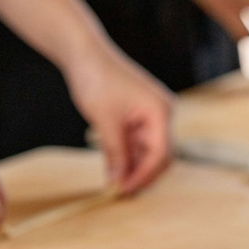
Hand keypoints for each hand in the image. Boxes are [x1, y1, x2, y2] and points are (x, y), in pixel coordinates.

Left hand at [65, 45, 173, 194]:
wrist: (86, 54)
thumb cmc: (97, 81)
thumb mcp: (105, 122)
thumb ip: (115, 154)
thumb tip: (118, 184)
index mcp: (161, 112)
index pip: (160, 154)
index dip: (143, 176)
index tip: (122, 191)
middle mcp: (163, 113)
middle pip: (160, 155)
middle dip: (142, 175)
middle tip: (119, 193)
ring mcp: (153, 113)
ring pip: (149, 151)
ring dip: (134, 167)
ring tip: (114, 185)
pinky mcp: (141, 114)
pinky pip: (139, 141)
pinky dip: (128, 156)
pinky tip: (113, 168)